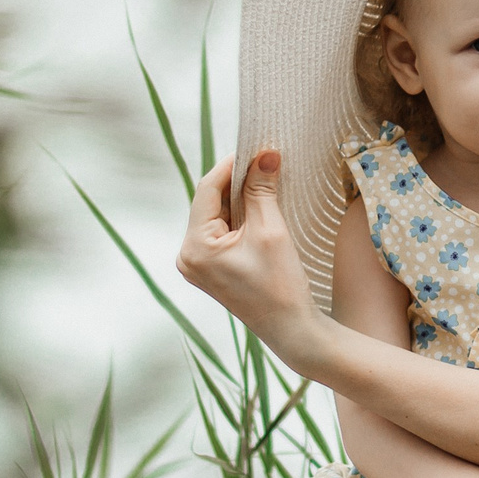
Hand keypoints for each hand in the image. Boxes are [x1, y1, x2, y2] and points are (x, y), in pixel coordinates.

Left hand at [176, 150, 319, 358]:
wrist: (291, 329)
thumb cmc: (281, 285)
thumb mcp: (271, 230)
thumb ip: (261, 189)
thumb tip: (264, 154)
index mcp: (194, 247)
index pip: (207, 190)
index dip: (230, 165)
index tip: (255, 148)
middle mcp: (187, 256)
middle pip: (209, 202)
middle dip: (236, 181)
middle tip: (264, 161)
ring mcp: (196, 264)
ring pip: (216, 216)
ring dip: (239, 198)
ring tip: (265, 182)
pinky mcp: (210, 269)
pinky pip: (221, 232)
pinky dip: (239, 217)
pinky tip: (259, 207)